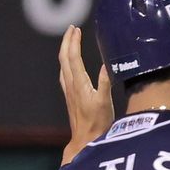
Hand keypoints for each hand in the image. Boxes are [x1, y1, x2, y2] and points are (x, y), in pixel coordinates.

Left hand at [59, 26, 114, 162]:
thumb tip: (107, 65)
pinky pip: (64, 74)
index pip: (72, 57)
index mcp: (79, 84)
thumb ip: (105, 83)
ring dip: (65, 50)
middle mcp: (71, 85)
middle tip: (72, 29)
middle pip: (64, 57)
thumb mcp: (105, 103)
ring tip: (70, 41)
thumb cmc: (97, 124)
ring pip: (62, 64)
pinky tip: (68, 64)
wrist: (85, 140)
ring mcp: (69, 91)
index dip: (73, 42)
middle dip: (67, 41)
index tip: (76, 29)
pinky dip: (66, 63)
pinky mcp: (70, 96)